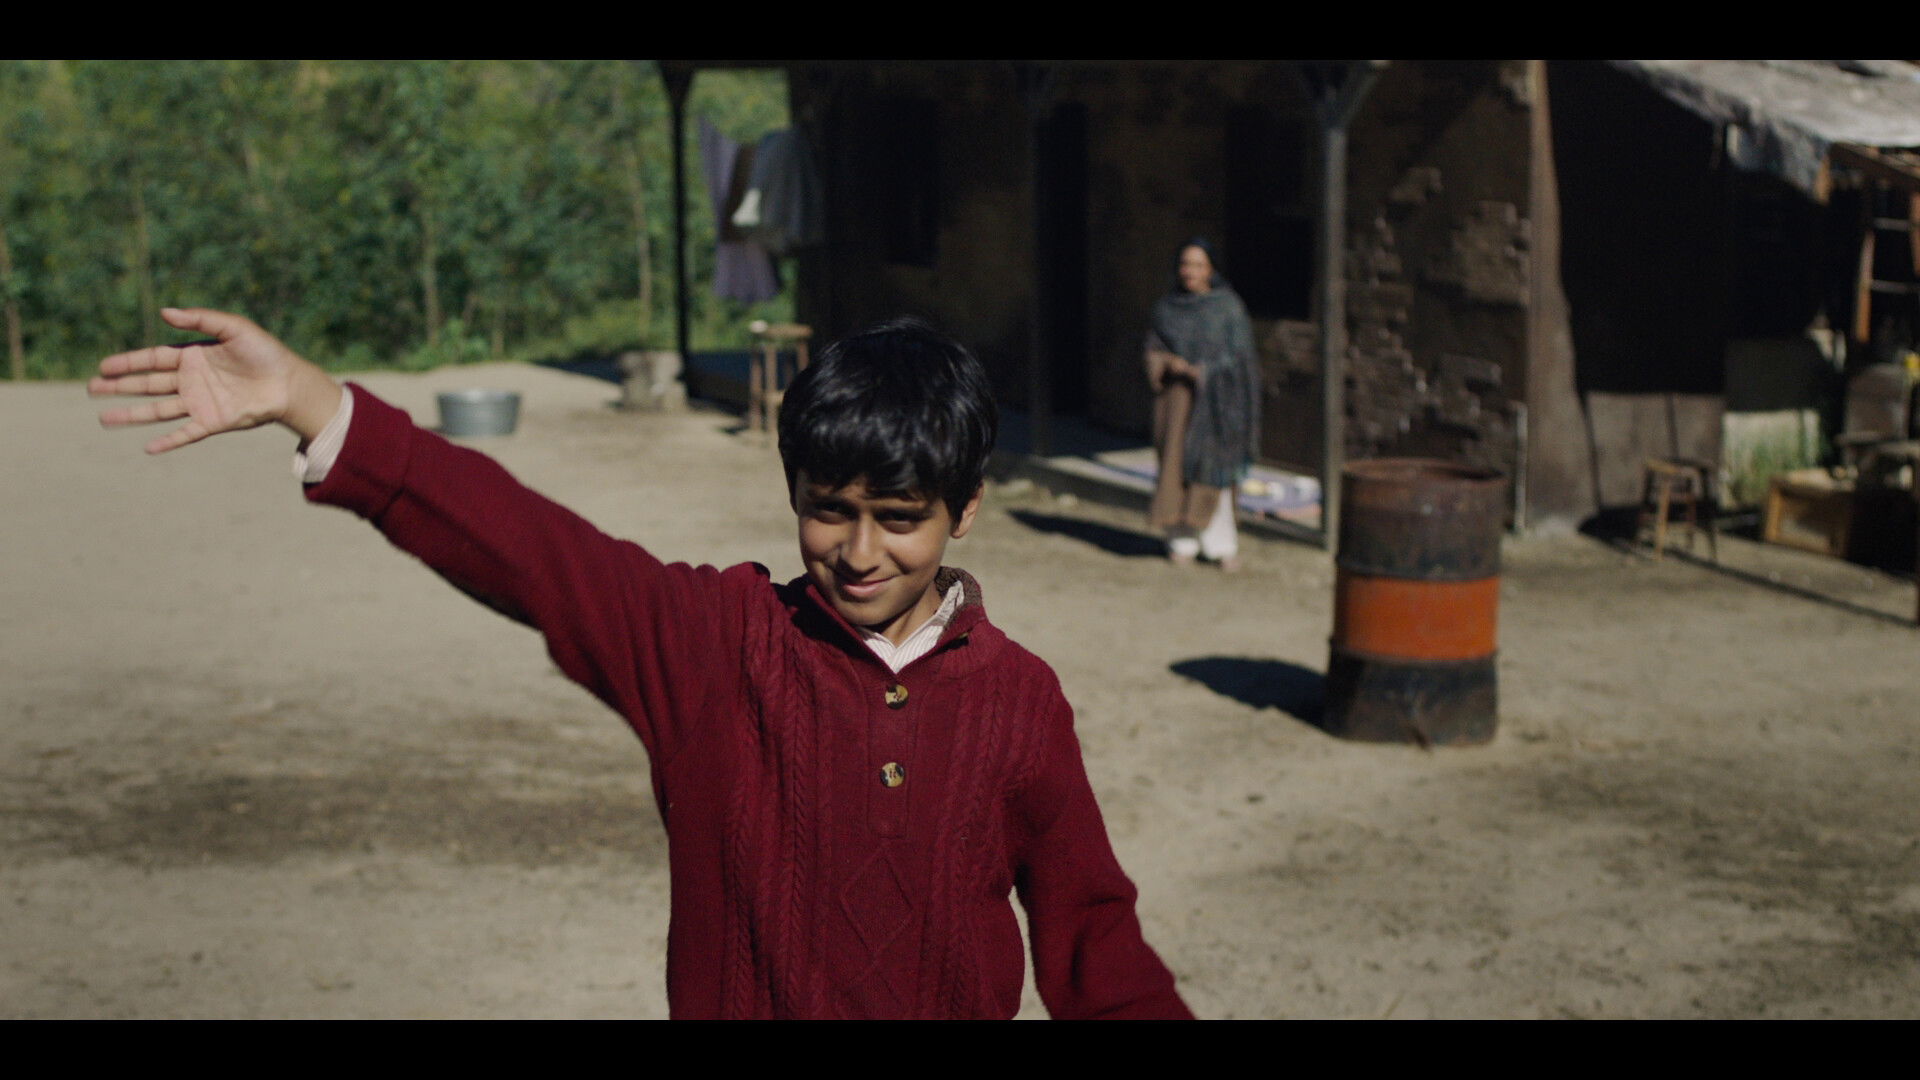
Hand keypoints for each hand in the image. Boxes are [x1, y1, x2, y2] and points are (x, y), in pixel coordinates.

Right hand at [90, 307, 340, 453]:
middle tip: (91, 388)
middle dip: (119, 387)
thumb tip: (165, 313)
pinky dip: (168, 441)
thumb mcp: (233, 327)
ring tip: (104, 418)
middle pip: (148, 385)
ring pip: (158, 410)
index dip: (128, 362)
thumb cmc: (264, 352)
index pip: (152, 359)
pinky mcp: (214, 422)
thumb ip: (200, 319)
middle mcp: (192, 381)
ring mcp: (200, 403)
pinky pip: (186, 433)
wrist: (289, 382)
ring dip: (132, 414)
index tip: (103, 366)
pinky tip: (148, 448)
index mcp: (193, 357)